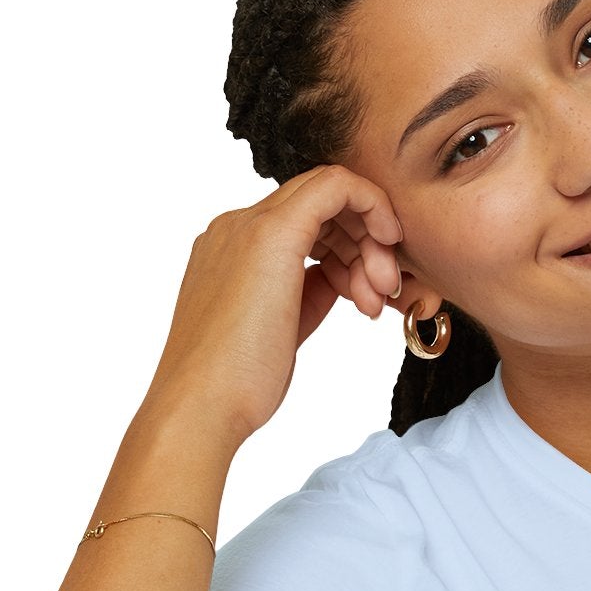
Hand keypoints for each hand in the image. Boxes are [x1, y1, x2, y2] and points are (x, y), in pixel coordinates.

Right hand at [138, 164, 403, 454]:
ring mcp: (249, 226)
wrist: (202, 404)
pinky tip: (388, 244)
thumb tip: (340, 278)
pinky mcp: (271, 234)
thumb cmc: (237, 383)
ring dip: (370, 242)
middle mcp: (236, 227)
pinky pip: (336, 187)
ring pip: (330, 195)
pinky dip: (372, 207)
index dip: (348, 248)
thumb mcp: (283, 327)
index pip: (305, 222)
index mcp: (233, 249)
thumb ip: (308, 293)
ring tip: (377, 300)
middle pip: (320, 206)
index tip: (369, 289)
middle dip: (365, 243)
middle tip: (383, 293)